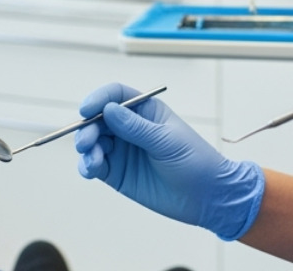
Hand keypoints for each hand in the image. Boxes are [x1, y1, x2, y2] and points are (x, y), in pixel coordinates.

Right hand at [75, 82, 263, 240]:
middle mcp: (130, 128)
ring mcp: (122, 150)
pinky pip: (95, 164)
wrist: (206, 197)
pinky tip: (91, 169)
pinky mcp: (117, 173)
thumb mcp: (167, 141)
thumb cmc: (195, 161)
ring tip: (93, 160)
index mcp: (145, 111)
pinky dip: (87, 165)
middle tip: (87, 142)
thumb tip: (108, 110)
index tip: (87, 110)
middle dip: (88, 128)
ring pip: (93, 142)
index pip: (116, 96)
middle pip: (99, 119)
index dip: (99, 99)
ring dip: (86, 147)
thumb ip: (136, 128)